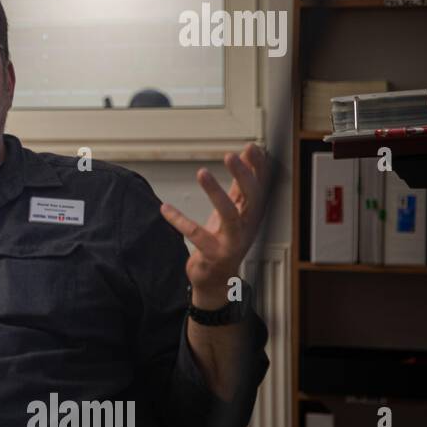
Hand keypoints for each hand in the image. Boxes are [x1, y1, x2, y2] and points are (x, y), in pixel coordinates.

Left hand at [160, 144, 268, 307]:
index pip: (261, 187)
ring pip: (230, 215)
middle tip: (231, 155)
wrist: (217, 279)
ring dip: (217, 194)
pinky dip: (180, 221)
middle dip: (244, 176)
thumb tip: (246, 155)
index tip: (251, 147)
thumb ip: (238, 186)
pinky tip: (166, 209)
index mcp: (252, 214)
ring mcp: (232, 242)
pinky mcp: (214, 255)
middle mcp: (247, 227)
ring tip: (202, 172)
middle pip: (252, 198)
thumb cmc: (225, 241)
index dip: (258, 167)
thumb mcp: (233, 211)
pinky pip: (197, 235)